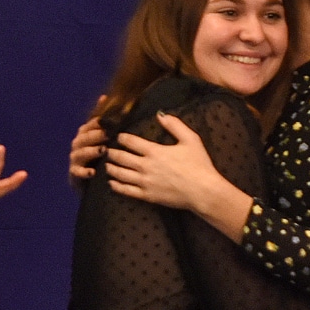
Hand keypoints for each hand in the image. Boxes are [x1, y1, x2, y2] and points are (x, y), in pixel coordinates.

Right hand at [69, 115, 106, 187]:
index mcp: (84, 134)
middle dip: (96, 135)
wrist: (89, 181)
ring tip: (103, 150)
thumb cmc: (98, 155)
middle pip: (85, 137)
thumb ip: (102, 119)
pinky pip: (78, 172)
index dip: (99, 122)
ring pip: (81, 153)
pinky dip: (84, 172)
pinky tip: (93, 173)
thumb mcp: (101, 137)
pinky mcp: (74, 173)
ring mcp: (75, 158)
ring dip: (92, 151)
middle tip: (109, 134)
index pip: (90, 125)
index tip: (110, 120)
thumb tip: (103, 95)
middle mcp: (77, 144)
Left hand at [104, 114, 222, 210]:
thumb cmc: (199, 164)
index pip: (130, 141)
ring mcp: (144, 182)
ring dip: (111, 168)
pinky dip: (116, 186)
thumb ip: (175, 125)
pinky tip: (112, 183)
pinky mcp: (147, 196)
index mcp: (154, 151)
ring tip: (106, 165)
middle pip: (121, 157)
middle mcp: (145, 166)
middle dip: (111, 153)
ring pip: (120, 174)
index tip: (118, 137)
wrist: (203, 191)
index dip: (121, 138)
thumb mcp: (190, 139)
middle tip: (106, 151)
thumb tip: (160, 114)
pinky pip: (126, 191)